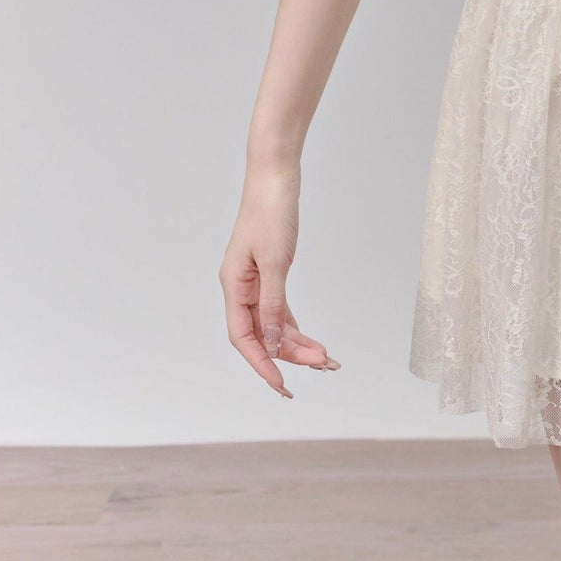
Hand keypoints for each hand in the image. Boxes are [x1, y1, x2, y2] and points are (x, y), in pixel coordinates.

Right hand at [219, 156, 339, 398]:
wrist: (276, 176)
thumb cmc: (271, 211)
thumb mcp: (275, 260)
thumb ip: (273, 303)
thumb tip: (271, 342)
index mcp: (234, 285)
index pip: (243, 337)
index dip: (261, 364)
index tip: (281, 384)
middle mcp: (240, 288)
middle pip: (261, 334)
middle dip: (290, 354)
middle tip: (323, 365)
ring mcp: (255, 282)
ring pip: (272, 325)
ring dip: (296, 343)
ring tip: (326, 359)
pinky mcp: (270, 273)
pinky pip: (279, 310)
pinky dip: (294, 326)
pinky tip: (312, 340)